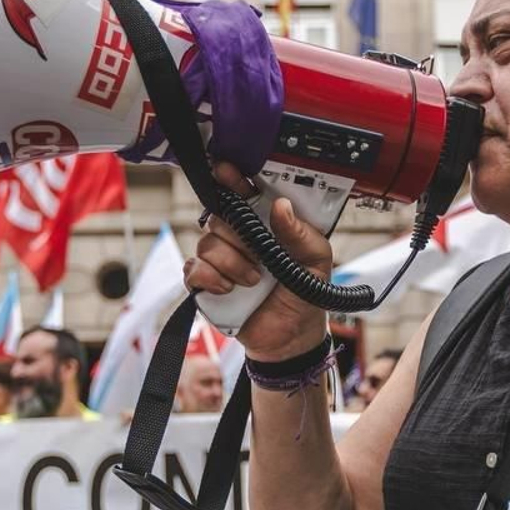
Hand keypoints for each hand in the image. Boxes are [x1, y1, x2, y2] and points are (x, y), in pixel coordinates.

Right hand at [184, 161, 330, 361]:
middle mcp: (240, 238)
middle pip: (219, 216)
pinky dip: (211, 278)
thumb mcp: (316, 262)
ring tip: (254, 280)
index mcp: (266, 226)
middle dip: (238, 235)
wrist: (291, 338)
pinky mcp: (206, 284)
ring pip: (207, 243)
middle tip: (260, 255)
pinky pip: (193, 269)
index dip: (234, 180)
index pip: (244, 194)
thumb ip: (302, 235)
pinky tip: (229, 288)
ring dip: (233, 263)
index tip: (227, 171)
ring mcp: (220, 260)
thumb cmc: (304, 295)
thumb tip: (281, 207)